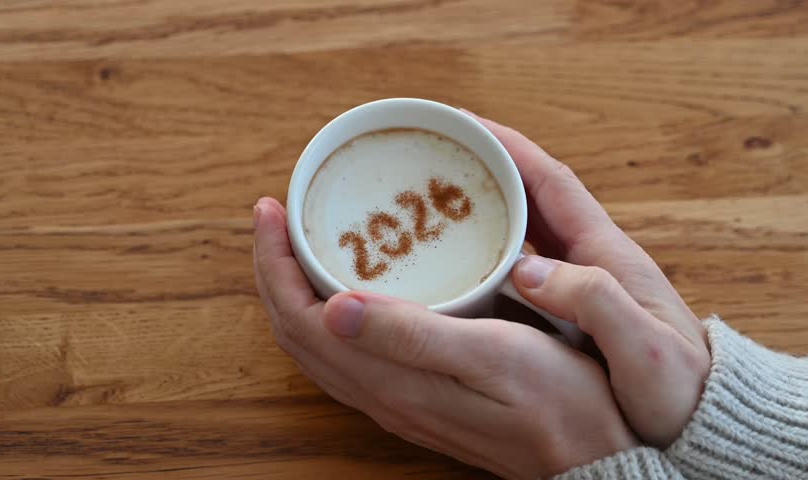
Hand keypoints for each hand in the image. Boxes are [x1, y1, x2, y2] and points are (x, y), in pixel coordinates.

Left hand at [253, 197, 637, 478]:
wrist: (590, 458)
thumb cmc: (556, 402)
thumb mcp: (491, 356)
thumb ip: (411, 335)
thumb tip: (334, 306)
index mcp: (391, 380)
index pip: (300, 319)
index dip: (274, 263)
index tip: (271, 210)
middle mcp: (380, 394)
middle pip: (296, 331)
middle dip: (274, 271)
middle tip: (276, 217)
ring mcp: (394, 400)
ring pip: (315, 346)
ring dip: (294, 292)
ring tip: (297, 246)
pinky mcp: (413, 398)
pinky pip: (343, 354)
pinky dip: (325, 314)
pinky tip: (344, 291)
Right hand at [465, 111, 710, 446]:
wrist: (695, 423)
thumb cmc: (676, 387)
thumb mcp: (643, 347)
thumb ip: (595, 302)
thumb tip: (528, 271)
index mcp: (606, 253)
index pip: (551, 182)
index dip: (510, 147)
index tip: (468, 123)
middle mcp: (588, 258)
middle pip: (528, 196)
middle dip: (484, 169)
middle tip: (436, 158)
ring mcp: (575, 282)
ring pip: (517, 230)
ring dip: (479, 209)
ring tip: (430, 202)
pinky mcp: (563, 310)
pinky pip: (513, 266)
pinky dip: (484, 253)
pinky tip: (454, 262)